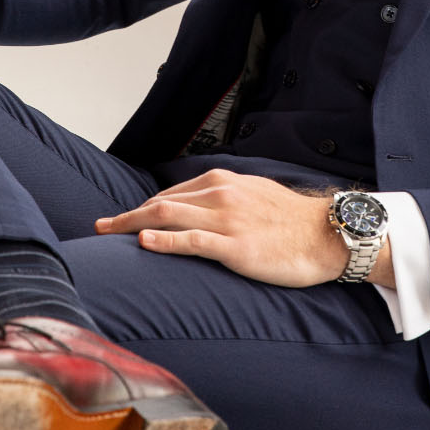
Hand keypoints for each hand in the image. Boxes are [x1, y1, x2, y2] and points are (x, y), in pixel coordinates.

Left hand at [96, 168, 391, 288]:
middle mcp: (220, 195)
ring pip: (166, 215)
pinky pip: (190, 240)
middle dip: (126, 214)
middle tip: (100, 227)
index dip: (143, 206)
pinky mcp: (235, 246)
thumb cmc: (294, 221)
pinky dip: (162, 240)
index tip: (124, 218)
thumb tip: (202, 209)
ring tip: (107, 234)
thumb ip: (227, 199)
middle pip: (160, 201)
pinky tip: (142, 242)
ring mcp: (226, 220)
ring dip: (130, 223)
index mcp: (224, 183)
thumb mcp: (256, 196)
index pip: (172, 193)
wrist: (328, 235)